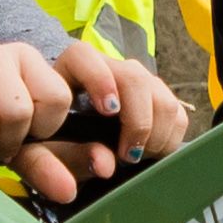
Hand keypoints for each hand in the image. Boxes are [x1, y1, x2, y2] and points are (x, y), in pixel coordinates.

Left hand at [0, 41, 196, 203]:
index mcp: (69, 71)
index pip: (84, 57)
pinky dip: (169, 139)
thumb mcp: (45, 154)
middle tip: (127, 156)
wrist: (65, 142)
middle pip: (135, 78)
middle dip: (138, 122)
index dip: (99, 80)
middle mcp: (108, 68)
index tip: (108, 113)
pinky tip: (149, 153)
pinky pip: (177, 114)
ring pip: (162, 96)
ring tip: (136, 158)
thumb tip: (105, 165)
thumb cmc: (49, 142)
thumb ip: (65, 158)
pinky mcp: (157, 98)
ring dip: (156, 134)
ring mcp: (137, 81)